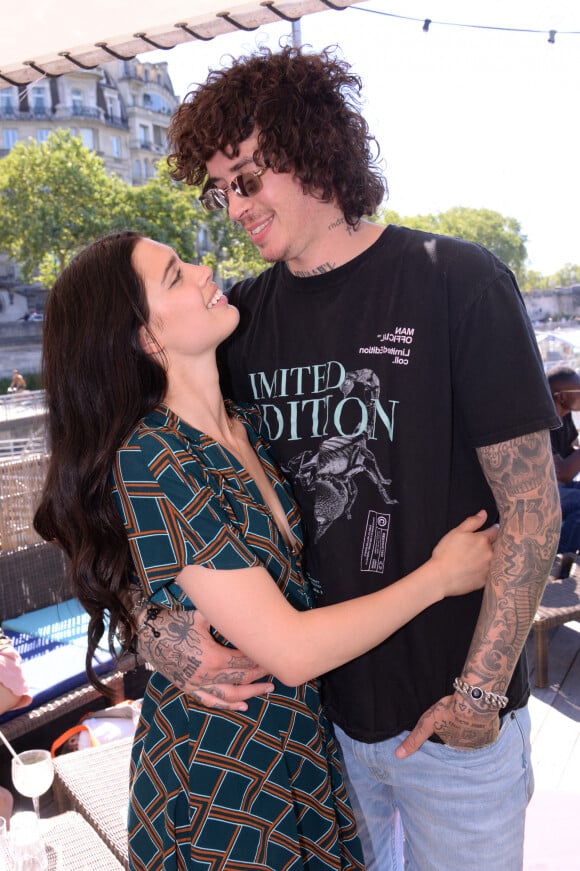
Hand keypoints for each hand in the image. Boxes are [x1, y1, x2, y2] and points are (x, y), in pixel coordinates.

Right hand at [134, 602, 273, 710]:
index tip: (272, 655)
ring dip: (250, 694)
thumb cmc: (174, 623)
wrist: (147, 634)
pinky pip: (210, 701)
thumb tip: (244, 608)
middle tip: (275, 672)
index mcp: (212, 657)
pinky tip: (243, 707)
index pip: (242, 662)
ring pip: (229, 696)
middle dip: (259, 676)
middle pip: (240, 679)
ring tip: (267, 690)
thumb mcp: (201, 616)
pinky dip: (227, 705)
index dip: (258, 660)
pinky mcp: (188, 688)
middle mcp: (206, 675)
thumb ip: (222, 617)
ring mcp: (196, 685)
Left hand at [395, 693, 499, 757]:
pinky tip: (482, 719)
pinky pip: (488, 733)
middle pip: (462, 740)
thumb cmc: (449, 711)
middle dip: (461, 732)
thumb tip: (398, 756)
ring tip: (471, 718)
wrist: (475, 701)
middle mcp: (468, 749)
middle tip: (460, 719)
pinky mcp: (492, 735)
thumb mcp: (427, 723)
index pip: (449, 742)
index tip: (450, 724)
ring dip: (473, 730)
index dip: (449, 731)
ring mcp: (481, 743)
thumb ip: (414, 740)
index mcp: (452, 746)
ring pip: (475, 737)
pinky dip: (485, 727)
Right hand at [431, 510, 497, 597]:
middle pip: (496, 546)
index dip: (493, 529)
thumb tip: (484, 513)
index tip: (492, 529)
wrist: (441, 577)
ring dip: (488, 558)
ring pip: (493, 560)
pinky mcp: (485, 581)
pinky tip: (474, 570)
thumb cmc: (446, 553)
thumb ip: (473, 522)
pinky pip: (489, 573)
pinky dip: (484, 570)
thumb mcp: (457, 532)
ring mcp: (489, 568)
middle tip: (479, 547)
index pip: (495, 531)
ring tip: (476, 559)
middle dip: (491, 545)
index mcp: (483, 540)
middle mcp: (490, 554)